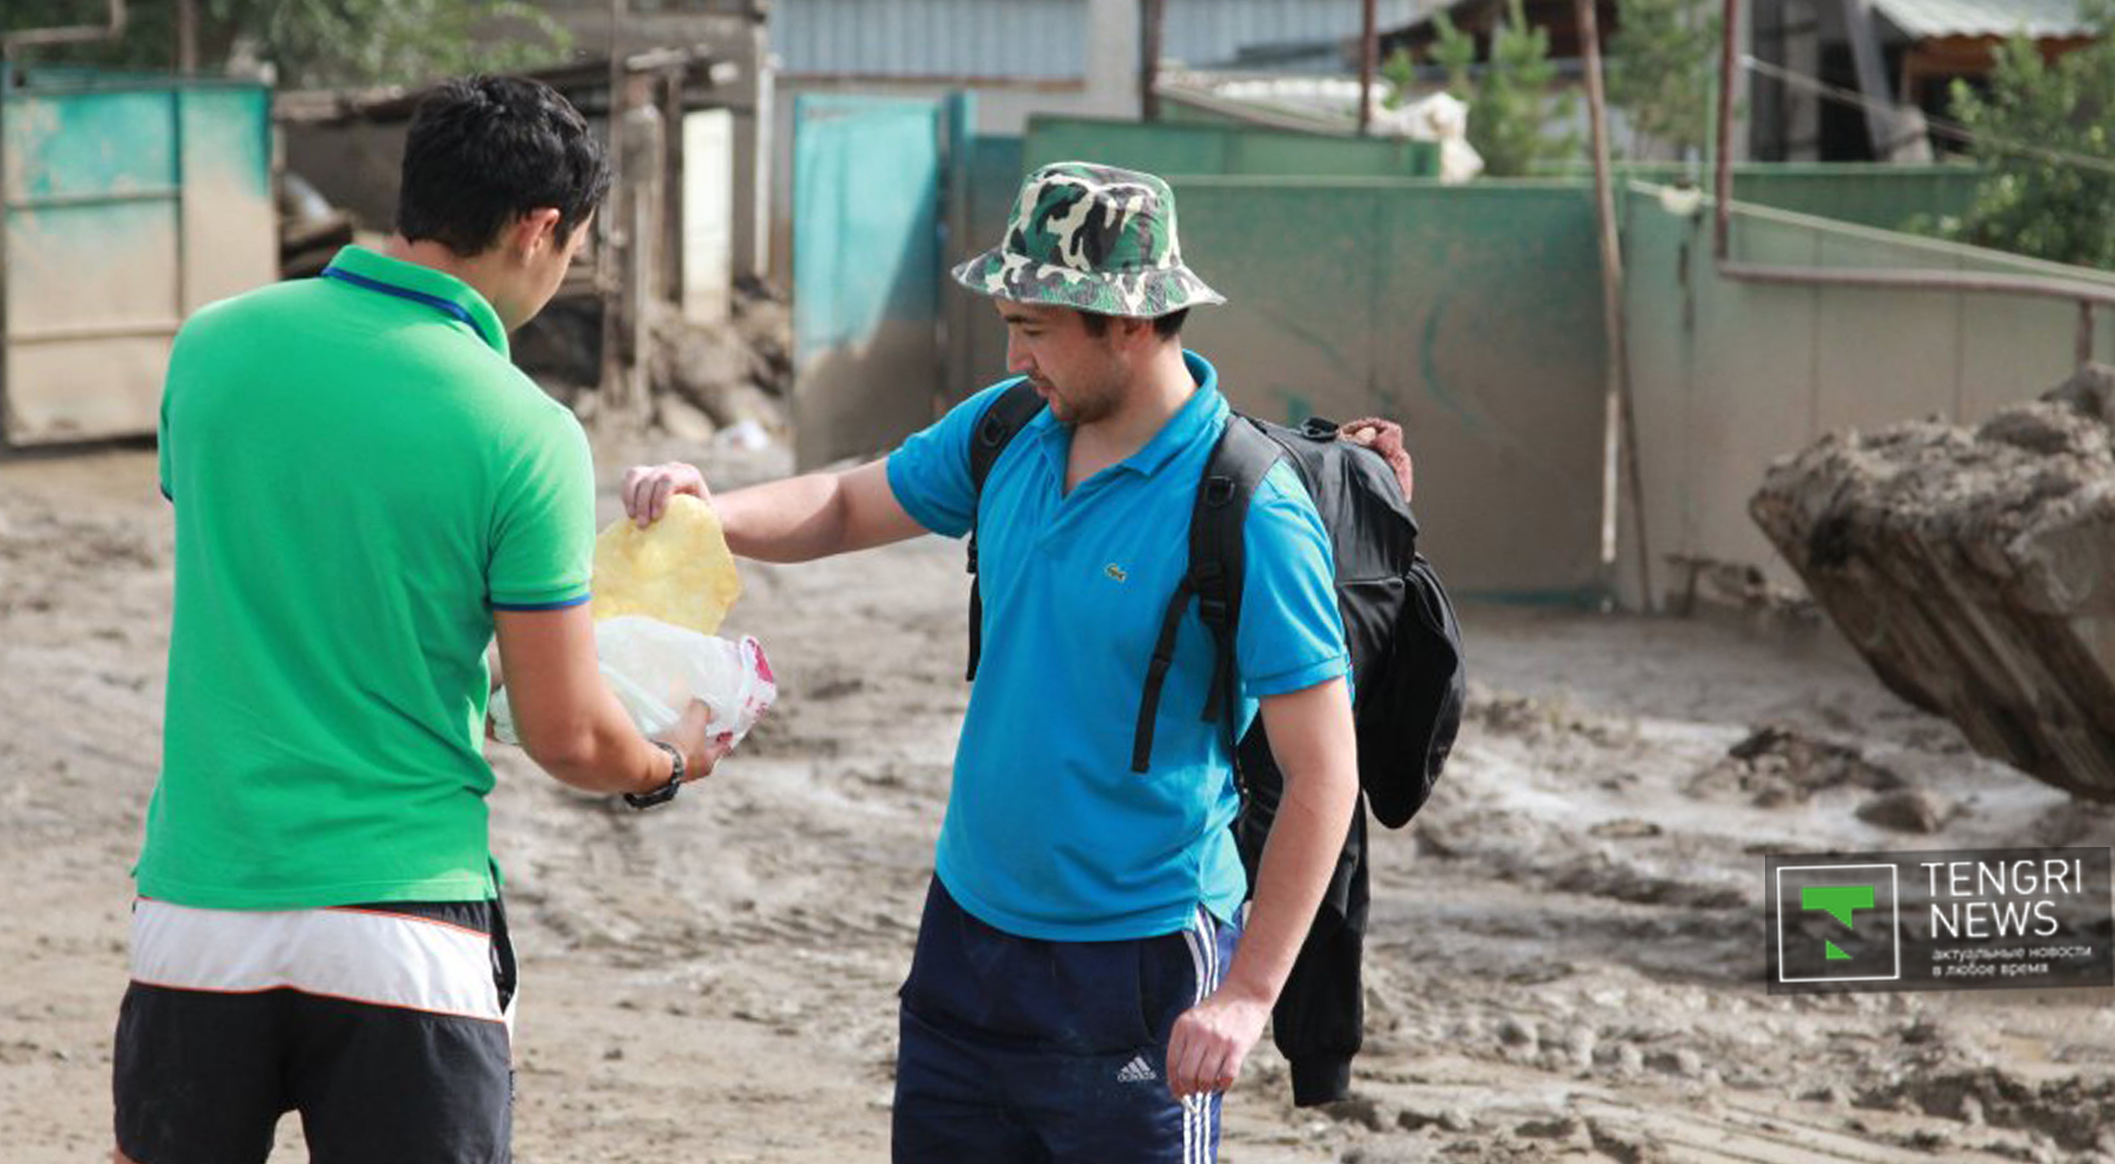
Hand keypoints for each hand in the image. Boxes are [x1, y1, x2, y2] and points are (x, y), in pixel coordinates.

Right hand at [621, 462, 709, 526]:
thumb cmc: (702, 522)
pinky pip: (630, 478)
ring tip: (633, 518)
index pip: (669, 480)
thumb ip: (697, 526)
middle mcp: (673, 468)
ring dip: (632, 498)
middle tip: (642, 525)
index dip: (659, 497)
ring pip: (636, 475)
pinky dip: (626, 495)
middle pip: (651, 478)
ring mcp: (657, 469)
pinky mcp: (644, 474)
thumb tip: (687, 543)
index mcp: (690, 476)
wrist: (698, 512)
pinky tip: (630, 512)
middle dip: (643, 502)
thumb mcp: (704, 522)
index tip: (656, 518)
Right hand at [656, 698, 736, 782]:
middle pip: (701, 752)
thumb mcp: (696, 721)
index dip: (724, 736)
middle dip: (700, 739)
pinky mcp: (659, 772)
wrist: (651, 764)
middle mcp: (693, 772)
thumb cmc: (680, 746)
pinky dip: (665, 748)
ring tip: (675, 729)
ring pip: (682, 755)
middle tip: (697, 725)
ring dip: (680, 744)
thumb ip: (702, 710)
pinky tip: (659, 737)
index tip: (725, 729)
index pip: (722, 748)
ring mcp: (675, 774)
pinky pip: (665, 756)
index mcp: (709, 763)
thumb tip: (701, 704)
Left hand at [1164, 985, 1270, 1099]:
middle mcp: (1198, 1033)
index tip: (1178, 1093)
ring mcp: (1218, 1040)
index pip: (1172, 1063)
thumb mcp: (1194, 1020)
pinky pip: (1226, 1076)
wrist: (1245, 993)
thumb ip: (1185, 1043)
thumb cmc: (1218, 1011)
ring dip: (1205, 1089)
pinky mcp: (1237, 1047)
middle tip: (1194, 1092)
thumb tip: (1178, 1079)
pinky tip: (1223, 1082)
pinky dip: (1223, 1085)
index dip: (1174, 1083)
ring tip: (1208, 1086)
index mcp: (1183, 1026)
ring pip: (1205, 1079)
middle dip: (1189, 1089)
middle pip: (1186, 1074)